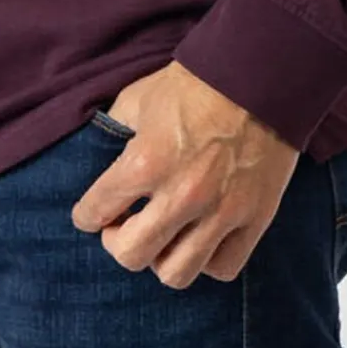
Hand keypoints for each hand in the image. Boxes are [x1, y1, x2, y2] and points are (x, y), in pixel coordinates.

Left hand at [71, 60, 299, 289]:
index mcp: (146, 162)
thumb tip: (103, 151)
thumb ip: (117, 129)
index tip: (90, 215)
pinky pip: (223, 267)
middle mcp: (181, 195)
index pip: (95, 212)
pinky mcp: (255, 218)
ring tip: (164, 237)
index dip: (86, 216)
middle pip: (131, 255)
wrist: (260, 73)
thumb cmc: (196, 83)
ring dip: (162, 258)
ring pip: (176, 273)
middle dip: (118, 243)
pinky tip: (201, 238)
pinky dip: (207, 260)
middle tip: (124, 226)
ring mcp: (221, 211)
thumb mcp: (140, 98)